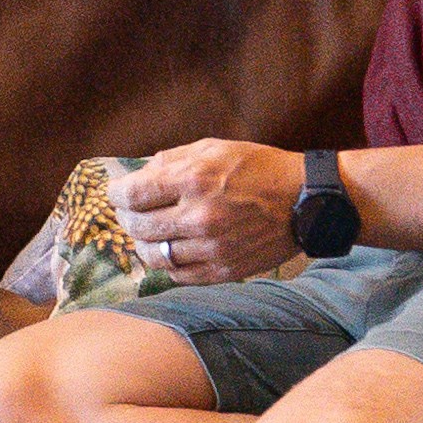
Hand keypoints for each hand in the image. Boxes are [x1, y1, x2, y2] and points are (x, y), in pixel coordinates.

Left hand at [117, 140, 298, 284]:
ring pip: (154, 256)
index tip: (117, 192)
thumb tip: (137, 175)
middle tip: (131, 212)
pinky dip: (168, 263)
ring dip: (144, 243)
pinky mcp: (224, 270)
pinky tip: (172, 250)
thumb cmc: (258, 168)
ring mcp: (212, 247)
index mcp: (194, 179)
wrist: (306, 201)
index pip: (131, 195)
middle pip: (137, 227)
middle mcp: (199, 216)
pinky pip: (179, 275)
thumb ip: (171, 160)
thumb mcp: (213, 147)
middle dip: (127, 218)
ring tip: (150, 233)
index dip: (116, 194)